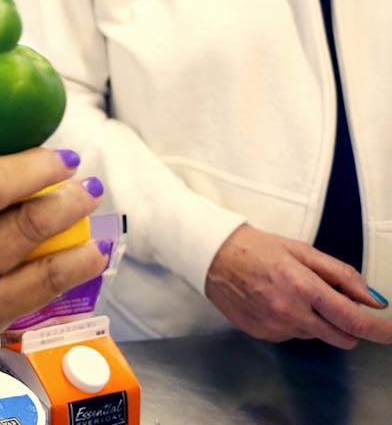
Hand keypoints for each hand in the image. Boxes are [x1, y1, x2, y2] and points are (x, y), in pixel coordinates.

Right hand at [205, 223, 391, 347]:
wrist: (211, 256)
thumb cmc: (255, 248)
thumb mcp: (303, 251)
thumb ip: (342, 275)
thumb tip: (372, 299)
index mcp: (303, 287)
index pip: (353, 319)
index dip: (378, 329)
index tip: (391, 332)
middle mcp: (289, 312)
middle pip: (341, 338)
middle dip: (348, 326)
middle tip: (337, 305)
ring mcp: (274, 326)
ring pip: (316, 335)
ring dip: (316, 320)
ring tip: (292, 293)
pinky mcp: (261, 334)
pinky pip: (292, 334)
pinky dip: (293, 322)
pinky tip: (275, 301)